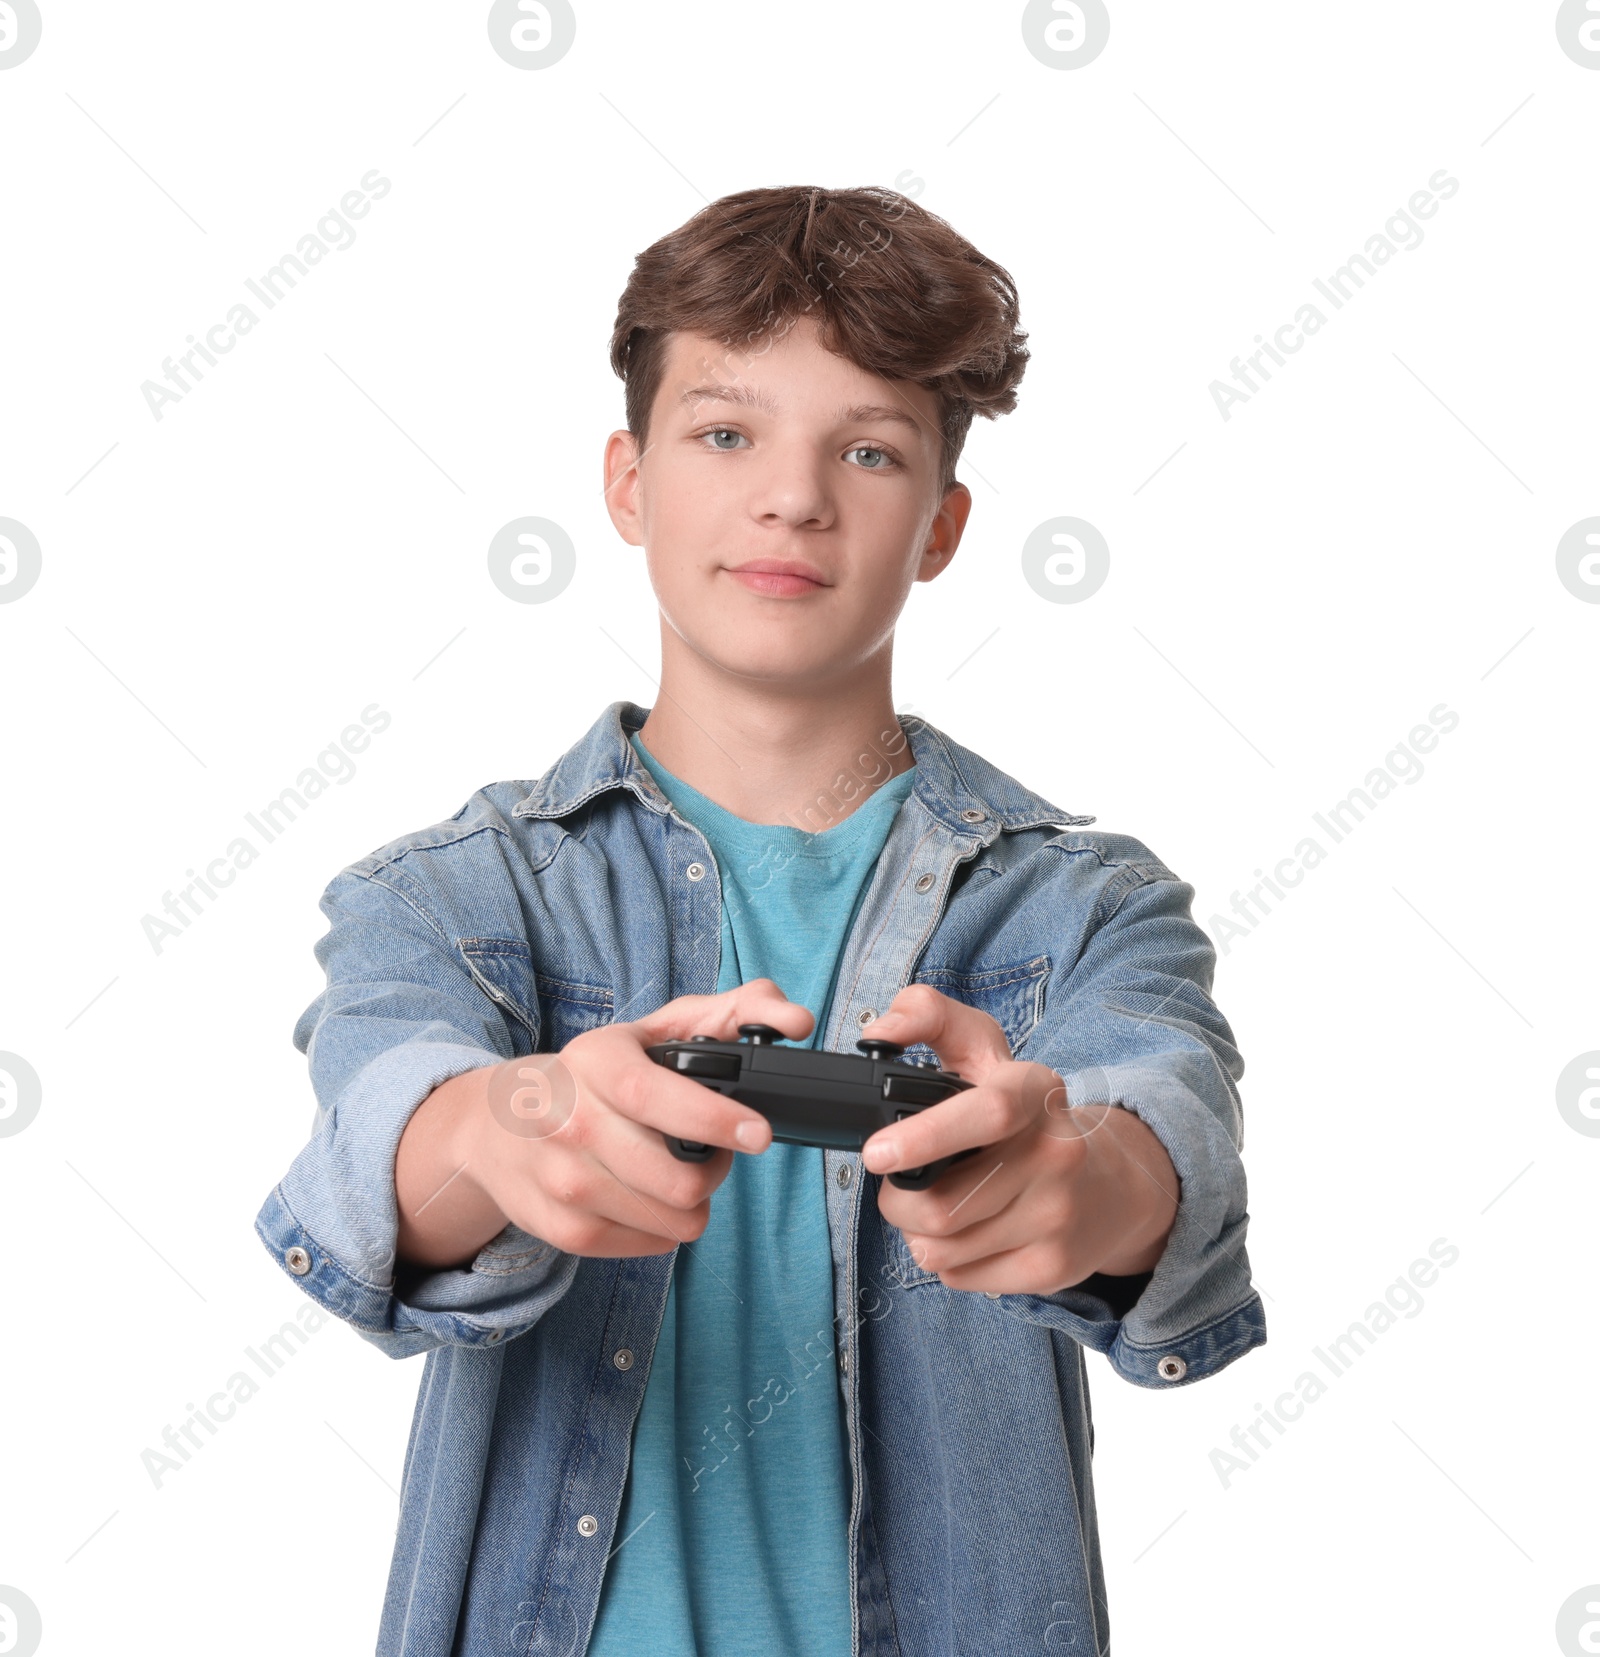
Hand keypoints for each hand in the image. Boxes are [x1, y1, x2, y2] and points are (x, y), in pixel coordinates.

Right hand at [397, 979, 808, 1268]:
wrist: (495, 1124)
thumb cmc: (595, 1073)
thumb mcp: (654, 1030)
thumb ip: (732, 1012)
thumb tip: (795, 1020)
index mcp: (592, 1062)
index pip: (652, 1096)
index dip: (712, 1118)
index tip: (760, 1133)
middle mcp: (567, 1122)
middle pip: (674, 1181)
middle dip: (717, 1170)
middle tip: (718, 1148)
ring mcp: (561, 1182)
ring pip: (670, 1221)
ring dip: (695, 1201)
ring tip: (682, 1170)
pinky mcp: (561, 1229)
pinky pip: (651, 1244)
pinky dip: (665, 1226)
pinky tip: (649, 1195)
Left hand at [857, 985, 1180, 1294]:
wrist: (1114, 1183)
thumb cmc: (1026, 1116)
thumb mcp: (984, 1051)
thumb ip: (929, 1015)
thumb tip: (881, 1030)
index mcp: (1036, 1093)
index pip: (988, 1113)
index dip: (925, 1137)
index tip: (876, 1153)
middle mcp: (1056, 1154)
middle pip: (943, 1206)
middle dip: (898, 1202)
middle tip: (899, 1184)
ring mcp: (1058, 1216)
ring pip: (942, 1248)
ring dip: (917, 1232)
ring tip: (936, 1205)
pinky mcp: (1053, 1268)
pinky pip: (959, 1277)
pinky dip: (945, 1260)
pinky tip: (967, 1232)